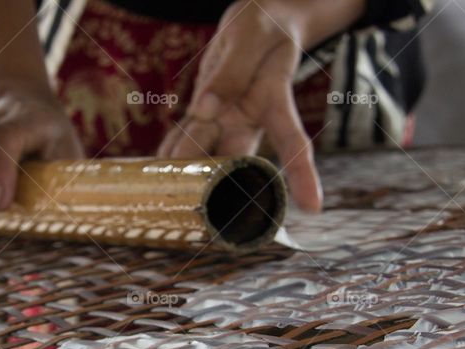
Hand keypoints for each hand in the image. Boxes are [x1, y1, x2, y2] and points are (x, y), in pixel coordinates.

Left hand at [158, 0, 323, 212]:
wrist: (260, 22)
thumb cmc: (264, 25)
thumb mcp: (251, 34)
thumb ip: (232, 70)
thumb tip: (205, 109)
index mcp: (273, 98)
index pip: (292, 138)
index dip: (302, 173)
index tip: (314, 206)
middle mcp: (249, 119)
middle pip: (233, 158)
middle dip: (215, 185)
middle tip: (195, 210)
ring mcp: (225, 121)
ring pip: (202, 152)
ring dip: (183, 175)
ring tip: (162, 200)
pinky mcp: (205, 115)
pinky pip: (184, 137)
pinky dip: (167, 153)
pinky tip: (150, 172)